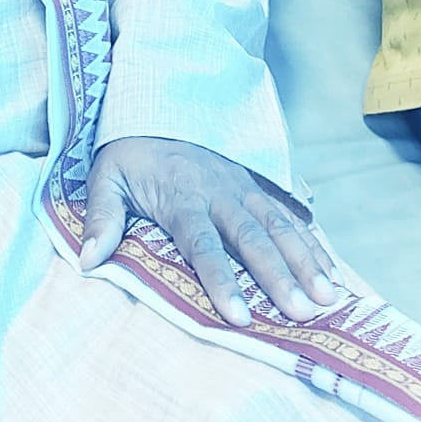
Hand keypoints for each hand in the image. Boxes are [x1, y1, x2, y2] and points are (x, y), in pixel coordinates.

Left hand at [79, 136, 339, 327]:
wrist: (155, 105)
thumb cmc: (129, 153)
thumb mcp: (105, 179)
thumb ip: (101, 218)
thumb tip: (88, 261)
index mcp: (181, 196)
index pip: (202, 244)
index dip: (221, 280)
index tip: (240, 316)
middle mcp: (219, 193)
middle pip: (253, 237)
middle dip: (279, 275)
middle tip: (302, 312)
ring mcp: (243, 188)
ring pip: (279, 226)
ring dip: (305, 261)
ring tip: (329, 297)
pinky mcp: (256, 186)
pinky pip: (289, 215)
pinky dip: (311, 243)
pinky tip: (332, 271)